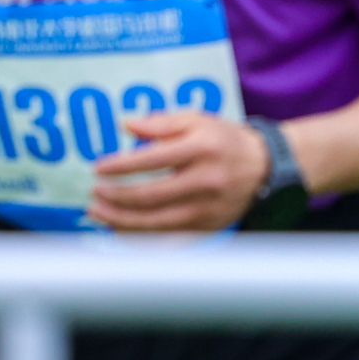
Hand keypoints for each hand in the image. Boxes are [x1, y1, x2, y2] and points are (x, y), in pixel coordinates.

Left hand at [86, 111, 270, 231]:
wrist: (263, 167)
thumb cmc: (223, 141)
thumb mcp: (197, 120)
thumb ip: (161, 123)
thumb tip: (126, 125)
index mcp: (202, 149)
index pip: (153, 159)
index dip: (121, 166)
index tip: (98, 168)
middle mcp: (206, 180)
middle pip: (151, 196)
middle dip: (116, 197)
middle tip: (94, 193)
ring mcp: (208, 208)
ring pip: (156, 223)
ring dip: (121, 221)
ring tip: (98, 212)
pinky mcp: (208, 228)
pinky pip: (167, 239)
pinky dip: (141, 238)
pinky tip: (120, 230)